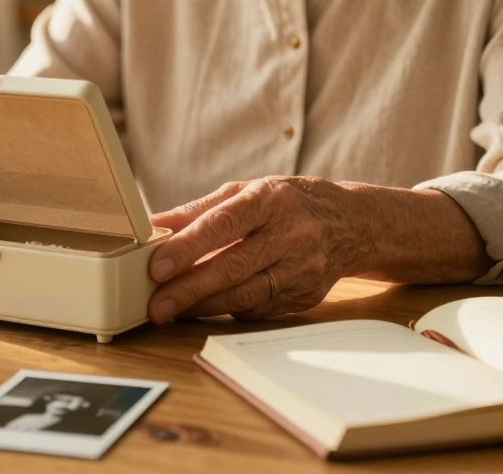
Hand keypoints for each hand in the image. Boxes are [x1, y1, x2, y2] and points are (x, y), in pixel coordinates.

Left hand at [146, 177, 370, 322]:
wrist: (350, 222)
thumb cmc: (286, 203)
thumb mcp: (246, 192)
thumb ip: (198, 210)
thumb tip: (152, 225)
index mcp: (270, 200)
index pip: (223, 224)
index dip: (189, 246)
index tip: (157, 266)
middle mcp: (291, 234)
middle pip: (233, 267)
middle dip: (189, 289)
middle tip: (156, 305)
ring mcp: (303, 268)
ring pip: (246, 295)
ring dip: (203, 307)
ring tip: (172, 311)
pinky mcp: (308, 295)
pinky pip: (260, 310)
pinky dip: (229, 311)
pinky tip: (206, 309)